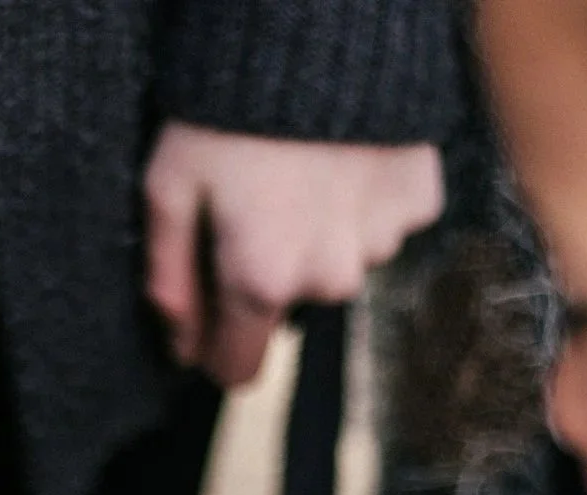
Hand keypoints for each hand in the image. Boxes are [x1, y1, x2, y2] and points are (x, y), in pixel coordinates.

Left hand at [145, 124, 443, 385]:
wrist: (320, 23)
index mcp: (261, 281)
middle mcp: (327, 279)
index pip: (239, 368)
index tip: (208, 317)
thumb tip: (181, 347)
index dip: (216, 348)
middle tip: (254, 203)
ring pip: (339, 264)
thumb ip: (170, 277)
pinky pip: (384, 222)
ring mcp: (380, 243)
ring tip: (299, 170)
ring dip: (319, 234)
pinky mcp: (417, 202)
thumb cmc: (227, 104)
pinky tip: (343, 157)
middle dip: (269, 273)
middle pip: (289, 308)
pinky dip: (363, 200)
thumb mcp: (169, 185)